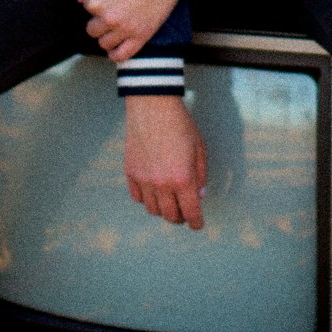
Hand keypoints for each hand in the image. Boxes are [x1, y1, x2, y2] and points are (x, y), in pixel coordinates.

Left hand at [78, 0, 195, 61]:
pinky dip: (115, 54)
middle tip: (112, 10)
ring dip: (106, 36)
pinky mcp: (141, 36)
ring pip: (103, 43)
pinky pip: (121, 55)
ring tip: (116, 26)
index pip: (86, 7)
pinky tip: (117, 46)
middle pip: (92, 29)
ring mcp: (124, 29)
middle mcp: (107, 17)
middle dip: (98, 20)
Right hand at [124, 96, 207, 228]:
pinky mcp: (131, 173)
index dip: (196, 222)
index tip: (197, 225)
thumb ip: (201, 175)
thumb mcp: (199, 149)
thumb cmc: (180, 124)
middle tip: (185, 213)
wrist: (153, 106)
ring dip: (163, 210)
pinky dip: (147, 199)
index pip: (191, 212)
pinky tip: (153, 191)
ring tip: (169, 202)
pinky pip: (138, 197)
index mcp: (183, 179)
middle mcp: (162, 184)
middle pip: (171, 216)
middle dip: (181, 218)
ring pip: (153, 210)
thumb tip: (198, 195)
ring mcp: (144, 180)